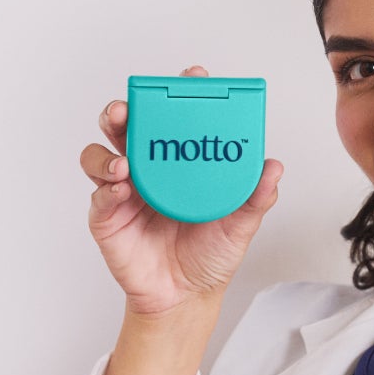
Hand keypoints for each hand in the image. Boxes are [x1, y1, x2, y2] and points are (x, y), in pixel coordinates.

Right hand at [81, 65, 282, 317]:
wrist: (187, 298)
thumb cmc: (210, 255)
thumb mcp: (241, 225)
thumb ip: (256, 197)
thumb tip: (274, 167)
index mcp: (179, 162)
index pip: (175, 118)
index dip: (179, 92)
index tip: (192, 76)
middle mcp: (148, 169)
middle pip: (127, 126)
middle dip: (124, 109)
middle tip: (131, 108)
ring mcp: (124, 191)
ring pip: (100, 154)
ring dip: (106, 152)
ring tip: (124, 164)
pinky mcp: (107, 217)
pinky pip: (99, 196)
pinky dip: (106, 190)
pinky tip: (121, 190)